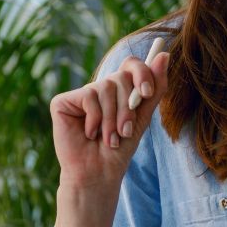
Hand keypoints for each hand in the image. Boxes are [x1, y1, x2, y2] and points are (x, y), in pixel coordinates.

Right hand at [50, 43, 169, 192]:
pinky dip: (94, 119)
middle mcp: (98, 89)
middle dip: (127, 107)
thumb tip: (164, 54)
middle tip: (124, 132)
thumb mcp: (141, 118)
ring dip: (112, 119)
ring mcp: (80, 95)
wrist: (98, 173)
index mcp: (117, 91)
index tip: (146, 93)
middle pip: (120, 76)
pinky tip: (88, 134)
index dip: (141, 73)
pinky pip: (88, 96)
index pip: (131, 65)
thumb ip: (153, 88)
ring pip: (105, 87)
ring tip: (109, 139)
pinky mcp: (62, 102)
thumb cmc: (119, 150)